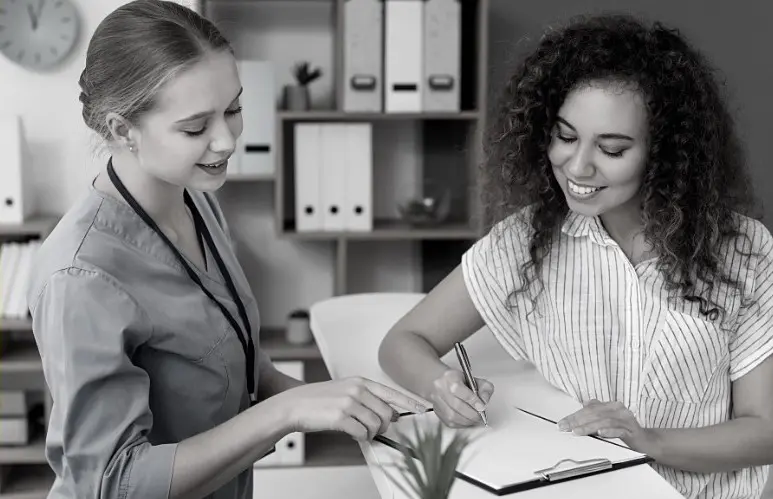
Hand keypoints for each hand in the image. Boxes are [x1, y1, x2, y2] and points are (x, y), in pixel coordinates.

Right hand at [278, 376, 426, 441]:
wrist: (294, 405)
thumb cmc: (319, 400)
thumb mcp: (346, 391)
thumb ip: (368, 399)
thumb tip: (390, 413)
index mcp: (361, 382)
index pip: (392, 393)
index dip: (410, 402)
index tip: (422, 408)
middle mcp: (358, 390)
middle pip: (387, 414)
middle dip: (383, 426)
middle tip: (373, 429)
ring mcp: (349, 402)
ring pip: (376, 425)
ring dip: (370, 433)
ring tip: (358, 430)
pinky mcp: (341, 417)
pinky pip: (362, 433)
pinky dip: (359, 437)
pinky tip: (352, 433)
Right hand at [429, 369, 493, 427]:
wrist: (439, 381)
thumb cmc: (457, 380)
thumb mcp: (474, 378)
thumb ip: (484, 388)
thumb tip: (484, 401)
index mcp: (450, 377)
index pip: (459, 389)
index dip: (472, 400)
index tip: (482, 407)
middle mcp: (440, 389)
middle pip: (456, 405)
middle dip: (472, 414)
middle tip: (480, 416)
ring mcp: (436, 401)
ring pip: (451, 416)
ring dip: (467, 421)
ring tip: (475, 419)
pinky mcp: (436, 411)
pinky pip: (449, 422)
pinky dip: (461, 424)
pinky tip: (467, 421)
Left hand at [557, 399, 657, 452]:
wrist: (646, 441)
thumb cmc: (625, 431)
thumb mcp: (608, 420)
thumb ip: (597, 412)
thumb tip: (584, 404)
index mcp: (611, 406)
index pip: (589, 409)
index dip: (574, 416)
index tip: (562, 423)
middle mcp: (618, 409)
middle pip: (595, 414)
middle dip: (578, 421)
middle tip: (565, 428)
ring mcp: (626, 419)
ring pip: (604, 421)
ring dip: (589, 427)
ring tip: (577, 432)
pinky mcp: (632, 431)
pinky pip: (619, 430)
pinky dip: (609, 432)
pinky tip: (601, 433)